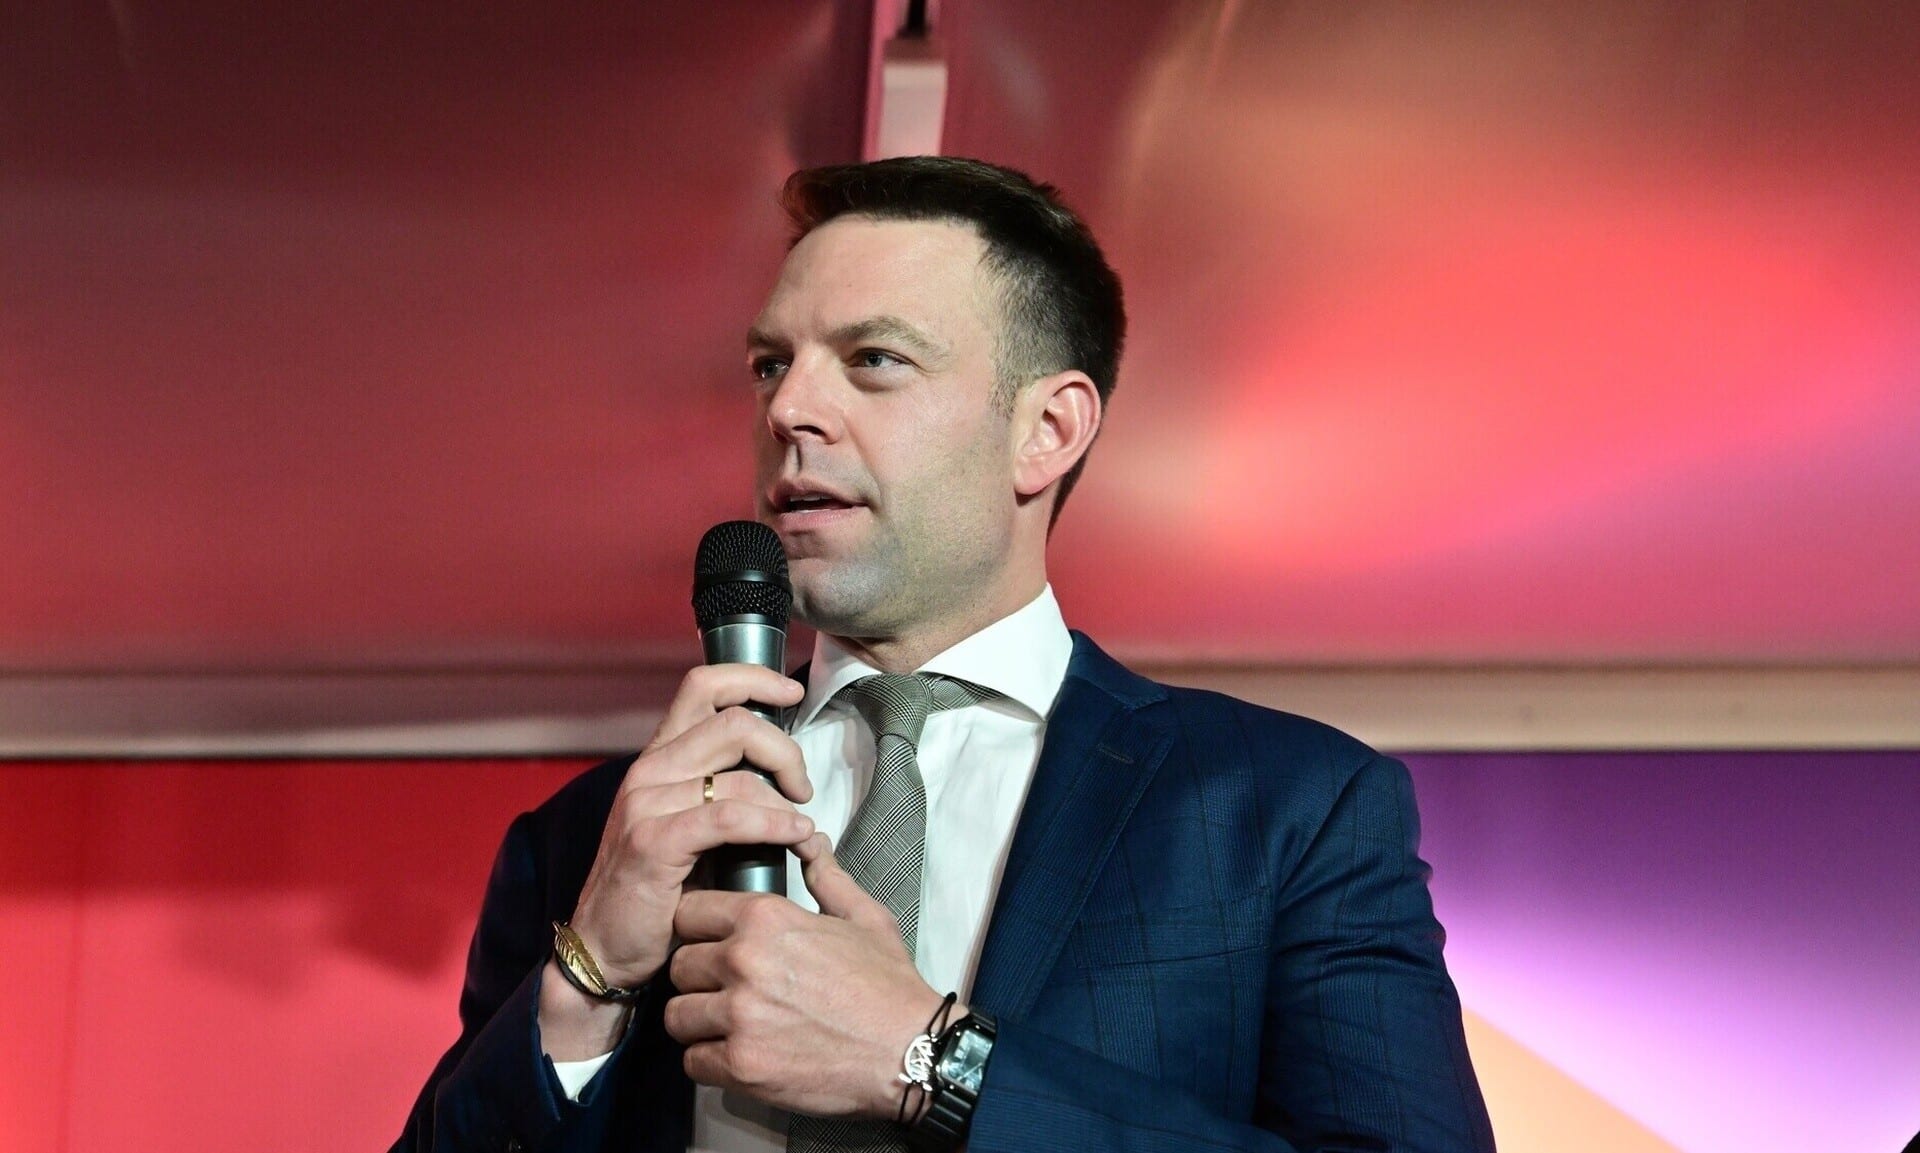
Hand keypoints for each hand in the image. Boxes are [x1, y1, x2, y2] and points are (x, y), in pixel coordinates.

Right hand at [540, 664, 810, 1058]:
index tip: (792, 692)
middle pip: (735, 722)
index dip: (753, 678)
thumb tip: (779, 767)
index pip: (703, 685)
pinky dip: (773, 824)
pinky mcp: (655, 841)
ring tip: (801, 827)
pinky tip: (796, 837)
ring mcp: (647, 803)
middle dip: (786, 750)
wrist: (603, 948)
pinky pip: (731, 817)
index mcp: (658, 757)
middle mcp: (649, 770)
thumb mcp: (683, 824)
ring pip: (739, 771)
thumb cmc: (656, 891)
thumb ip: (716, 787)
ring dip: (785, 797)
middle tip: (803, 787)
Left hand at [664, 834, 951, 1118]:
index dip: (699, 929)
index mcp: (766, 918)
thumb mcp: (863, 917)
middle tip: (726, 990)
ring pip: (677, 1016)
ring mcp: (740, 1016)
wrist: (910, 1050)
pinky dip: (711, 1062)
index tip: (713, 945)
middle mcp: (744, 962)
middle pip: (680, 965)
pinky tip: (739, 1055)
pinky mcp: (741, 1066)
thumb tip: (811, 844)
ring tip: (729, 1026)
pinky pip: (692, 1061)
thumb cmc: (888, 986)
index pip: (689, 912)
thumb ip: (826, 877)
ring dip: (699, 1023)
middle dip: (699, 979)